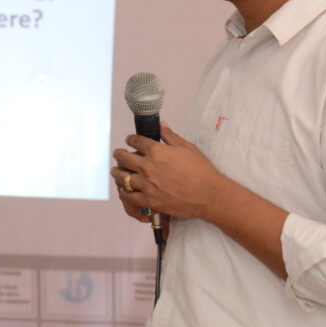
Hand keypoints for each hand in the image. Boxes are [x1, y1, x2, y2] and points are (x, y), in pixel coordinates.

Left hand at [110, 124, 228, 220]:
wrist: (210, 195)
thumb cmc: (202, 171)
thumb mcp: (188, 148)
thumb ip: (170, 136)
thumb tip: (161, 125)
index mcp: (157, 151)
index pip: (136, 141)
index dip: (130, 139)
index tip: (129, 139)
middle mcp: (148, 167)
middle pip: (123, 158)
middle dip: (119, 154)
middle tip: (118, 154)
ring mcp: (146, 185)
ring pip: (122, 177)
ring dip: (117, 172)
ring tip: (115, 171)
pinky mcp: (149, 201)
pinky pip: (128, 196)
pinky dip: (123, 191)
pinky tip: (123, 189)